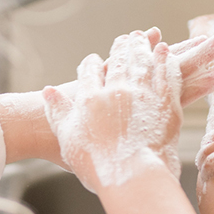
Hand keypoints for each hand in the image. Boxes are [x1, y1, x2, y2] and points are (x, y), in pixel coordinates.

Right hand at [43, 32, 182, 192]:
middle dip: (121, 47)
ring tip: (144, 36)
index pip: (88, 71)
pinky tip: (165, 50)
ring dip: (142, 46)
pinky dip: (165, 59)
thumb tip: (48, 91)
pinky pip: (165, 72)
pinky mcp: (165, 101)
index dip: (90, 64)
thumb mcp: (67, 139)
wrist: (132, 176)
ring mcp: (141, 93)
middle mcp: (115, 90)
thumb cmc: (97, 165)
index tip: (93, 60)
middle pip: (117, 60)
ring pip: (141, 61)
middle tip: (125, 39)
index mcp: (89, 98)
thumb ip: (58, 112)